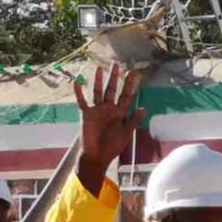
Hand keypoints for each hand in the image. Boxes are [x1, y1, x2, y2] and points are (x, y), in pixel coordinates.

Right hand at [74, 63, 145, 194]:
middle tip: (117, 64)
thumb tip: (144, 108)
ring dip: (99, 80)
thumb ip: (134, 121)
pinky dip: (79, 92)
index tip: (135, 73)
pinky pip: (82, 101)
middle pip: (112, 90)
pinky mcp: (86, 115)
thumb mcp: (126, 134)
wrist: (97, 157)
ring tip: (100, 68)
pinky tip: (77, 82)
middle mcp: (108, 109)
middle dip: (115, 77)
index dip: (130, 85)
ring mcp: (97, 111)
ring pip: (98, 92)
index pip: (126, 95)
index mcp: (119, 113)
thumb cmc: (112, 147)